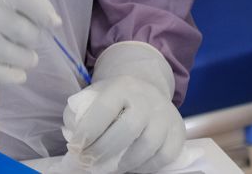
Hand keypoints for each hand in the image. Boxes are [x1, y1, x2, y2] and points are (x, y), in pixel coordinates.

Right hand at [0, 0, 61, 86]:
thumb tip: (50, 13)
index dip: (44, 10)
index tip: (52, 22)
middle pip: (24, 29)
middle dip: (34, 38)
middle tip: (30, 40)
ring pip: (14, 53)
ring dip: (27, 58)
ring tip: (26, 58)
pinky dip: (12, 76)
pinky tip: (17, 75)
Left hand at [62, 42, 184, 172]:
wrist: (148, 91)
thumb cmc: (115, 101)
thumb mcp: (95, 96)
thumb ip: (79, 112)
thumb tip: (73, 133)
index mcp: (123, 86)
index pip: (104, 109)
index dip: (87, 131)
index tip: (75, 147)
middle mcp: (147, 98)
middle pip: (128, 129)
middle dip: (103, 150)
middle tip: (88, 162)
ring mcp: (165, 115)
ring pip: (148, 145)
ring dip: (125, 163)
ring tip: (110, 168)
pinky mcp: (178, 132)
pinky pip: (164, 156)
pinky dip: (146, 168)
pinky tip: (131, 167)